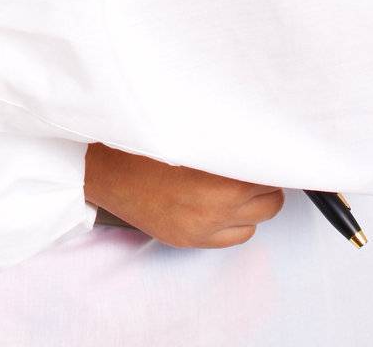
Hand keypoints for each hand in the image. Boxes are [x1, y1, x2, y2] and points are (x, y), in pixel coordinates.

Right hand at [84, 143, 284, 247]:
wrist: (101, 166)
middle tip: (252, 163)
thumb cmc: (141, 142)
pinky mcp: (187, 241)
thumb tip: (257, 136)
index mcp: (219, 183)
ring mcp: (200, 230)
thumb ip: (226, 139)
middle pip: (270, 203)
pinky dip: (233, 222)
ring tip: (235, 182)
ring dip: (252, 205)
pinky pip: (231, 238)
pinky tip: (219, 202)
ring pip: (254, 224)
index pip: (269, 176)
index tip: (270, 150)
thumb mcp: (189, 130)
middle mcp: (213, 212)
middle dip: (265, 182)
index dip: (270, 160)